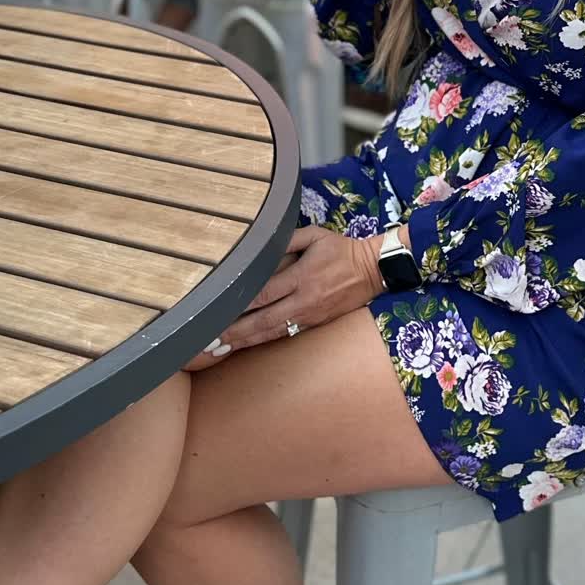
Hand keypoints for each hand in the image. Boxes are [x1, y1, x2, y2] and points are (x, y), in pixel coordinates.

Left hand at [213, 225, 383, 351]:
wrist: (374, 271)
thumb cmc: (341, 250)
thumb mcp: (315, 235)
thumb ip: (286, 238)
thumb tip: (259, 243)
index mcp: (302, 277)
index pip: (264, 293)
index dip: (240, 303)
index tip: (217, 310)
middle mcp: (304, 300)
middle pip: (263, 319)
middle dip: (235, 331)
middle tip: (210, 339)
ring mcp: (309, 315)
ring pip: (272, 332)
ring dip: (245, 341)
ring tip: (220, 348)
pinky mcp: (314, 323)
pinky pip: (285, 334)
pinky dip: (263, 340)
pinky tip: (247, 345)